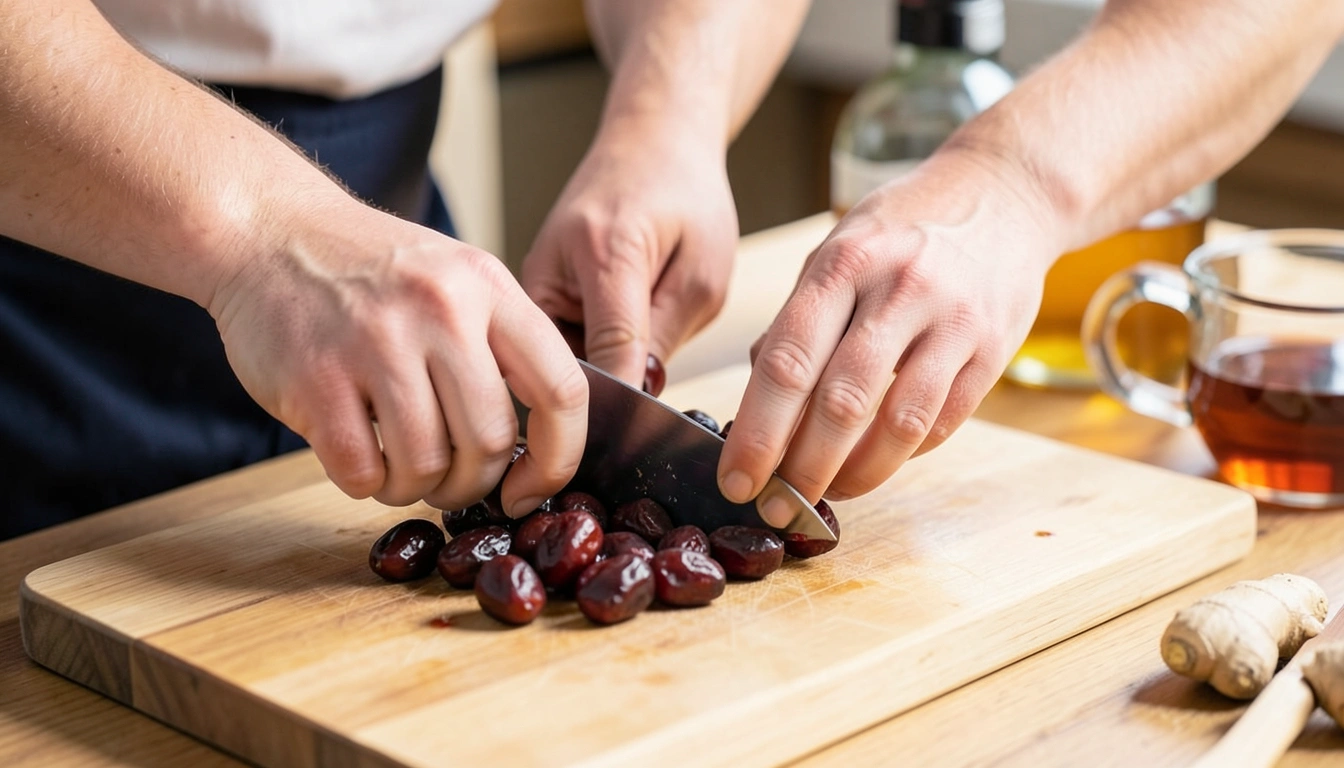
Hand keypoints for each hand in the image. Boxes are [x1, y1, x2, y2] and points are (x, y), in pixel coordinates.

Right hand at [206, 198, 587, 515]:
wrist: (267, 230)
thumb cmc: (369, 268)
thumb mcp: (456, 277)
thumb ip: (501, 345)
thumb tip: (541, 445)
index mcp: (489, 287)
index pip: (563, 390)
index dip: (558, 459)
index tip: (531, 488)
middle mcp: (441, 310)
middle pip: (491, 441)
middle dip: (473, 483)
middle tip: (451, 482)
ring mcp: (376, 342)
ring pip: (427, 466)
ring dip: (416, 488)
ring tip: (400, 468)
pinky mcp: (315, 379)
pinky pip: (361, 471)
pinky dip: (366, 483)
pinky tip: (360, 457)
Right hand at [521, 125, 737, 386]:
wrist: (648, 142)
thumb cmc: (684, 196)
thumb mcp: (701, 272)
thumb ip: (667, 335)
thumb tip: (639, 398)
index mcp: (605, 250)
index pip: (610, 352)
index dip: (630, 402)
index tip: (641, 438)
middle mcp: (553, 265)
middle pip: (564, 365)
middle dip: (601, 395)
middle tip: (638, 410)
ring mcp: (533, 278)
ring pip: (551, 362)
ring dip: (590, 375)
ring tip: (628, 361)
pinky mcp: (531, 288)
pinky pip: (552, 344)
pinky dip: (583, 354)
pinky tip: (614, 341)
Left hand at [717, 151, 1062, 523]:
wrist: (1005, 191)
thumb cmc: (904, 226)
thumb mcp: (838, 247)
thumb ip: (798, 320)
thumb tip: (757, 397)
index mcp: (843, 263)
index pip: (787, 362)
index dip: (757, 432)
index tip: (736, 478)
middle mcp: (899, 289)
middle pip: (840, 402)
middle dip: (800, 468)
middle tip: (774, 505)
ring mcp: (953, 320)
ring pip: (898, 424)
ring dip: (856, 475)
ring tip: (826, 495)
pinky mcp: (994, 349)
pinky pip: (942, 421)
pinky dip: (903, 454)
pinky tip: (876, 463)